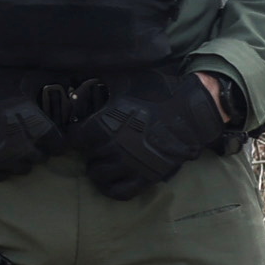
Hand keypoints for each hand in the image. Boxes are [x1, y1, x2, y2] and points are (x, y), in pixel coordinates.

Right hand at [0, 56, 55, 180]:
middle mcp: (25, 149)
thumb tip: (67, 84)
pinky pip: (2, 175)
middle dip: (38, 147)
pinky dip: (2, 167)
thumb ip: (46, 85)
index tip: (51, 133)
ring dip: (22, 159)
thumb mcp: (22, 79)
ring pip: (23, 168)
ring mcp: (4, 160)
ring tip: (14, 147)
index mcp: (38, 128)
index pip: (59, 144)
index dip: (56, 137)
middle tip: (29, 136)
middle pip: (41, 157)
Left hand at [73, 67, 240, 201]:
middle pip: (87, 157)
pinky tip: (112, 180)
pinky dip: (111, 188)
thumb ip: (102, 81)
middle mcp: (112, 148)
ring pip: (99, 176)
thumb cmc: (157, 94)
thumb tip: (85, 72)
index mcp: (103, 125)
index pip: (74, 138)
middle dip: (89, 151)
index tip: (79, 133)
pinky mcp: (145, 178)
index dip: (75, 135)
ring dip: (98, 169)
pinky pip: (119, 192)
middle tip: (96, 146)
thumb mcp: (125, 81)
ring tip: (103, 162)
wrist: (190, 114)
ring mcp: (128, 165)